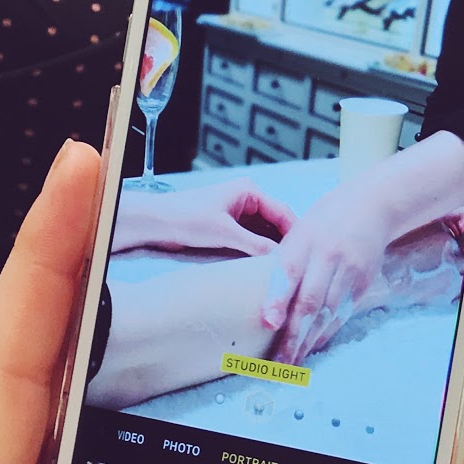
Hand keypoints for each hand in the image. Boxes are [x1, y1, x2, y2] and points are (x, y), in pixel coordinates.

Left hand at [114, 177, 295, 255]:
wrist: (156, 223)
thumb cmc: (186, 218)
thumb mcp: (225, 233)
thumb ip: (255, 244)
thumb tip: (281, 258)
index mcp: (249, 192)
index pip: (283, 213)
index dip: (296, 234)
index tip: (307, 254)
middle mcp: (247, 202)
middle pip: (276, 226)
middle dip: (285, 245)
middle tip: (298, 267)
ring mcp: (239, 216)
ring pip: (265, 236)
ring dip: (272, 252)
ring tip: (284, 271)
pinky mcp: (230, 230)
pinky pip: (252, 242)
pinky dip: (258, 254)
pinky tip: (265, 270)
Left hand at [261, 189, 390, 364]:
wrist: (371, 205)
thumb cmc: (323, 222)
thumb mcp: (299, 231)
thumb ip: (284, 262)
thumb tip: (263, 302)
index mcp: (304, 240)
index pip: (289, 271)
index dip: (278, 298)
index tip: (269, 323)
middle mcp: (328, 255)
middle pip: (310, 301)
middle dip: (293, 335)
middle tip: (278, 362)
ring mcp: (349, 269)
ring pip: (328, 312)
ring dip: (310, 339)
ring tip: (293, 361)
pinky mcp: (364, 280)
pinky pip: (344, 311)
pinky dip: (329, 330)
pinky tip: (315, 344)